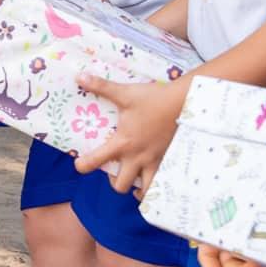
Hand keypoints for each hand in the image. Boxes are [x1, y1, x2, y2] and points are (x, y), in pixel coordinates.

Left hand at [73, 75, 188, 192]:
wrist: (186, 103)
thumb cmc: (153, 99)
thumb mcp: (124, 93)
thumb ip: (101, 86)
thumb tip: (79, 76)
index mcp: (123, 143)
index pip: (96, 161)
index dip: (83, 166)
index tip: (79, 164)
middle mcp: (138, 157)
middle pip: (121, 185)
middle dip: (114, 182)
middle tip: (113, 172)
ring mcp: (155, 161)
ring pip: (145, 190)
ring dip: (137, 189)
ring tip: (133, 180)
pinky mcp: (169, 160)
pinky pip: (163, 181)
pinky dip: (158, 185)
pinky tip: (154, 177)